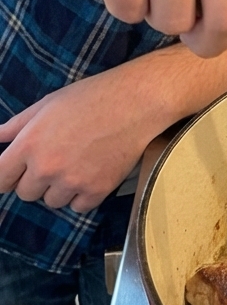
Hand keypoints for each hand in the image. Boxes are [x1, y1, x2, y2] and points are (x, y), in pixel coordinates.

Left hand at [0, 66, 159, 211]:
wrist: (134, 103)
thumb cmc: (90, 97)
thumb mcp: (47, 104)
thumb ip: (16, 125)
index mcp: (29, 145)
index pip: (0, 179)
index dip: (8, 175)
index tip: (16, 172)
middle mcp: (46, 168)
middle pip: (25, 194)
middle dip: (36, 180)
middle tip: (57, 160)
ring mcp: (72, 182)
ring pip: (52, 202)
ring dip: (60, 189)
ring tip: (78, 163)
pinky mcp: (96, 191)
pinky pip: (78, 207)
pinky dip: (83, 195)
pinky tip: (92, 172)